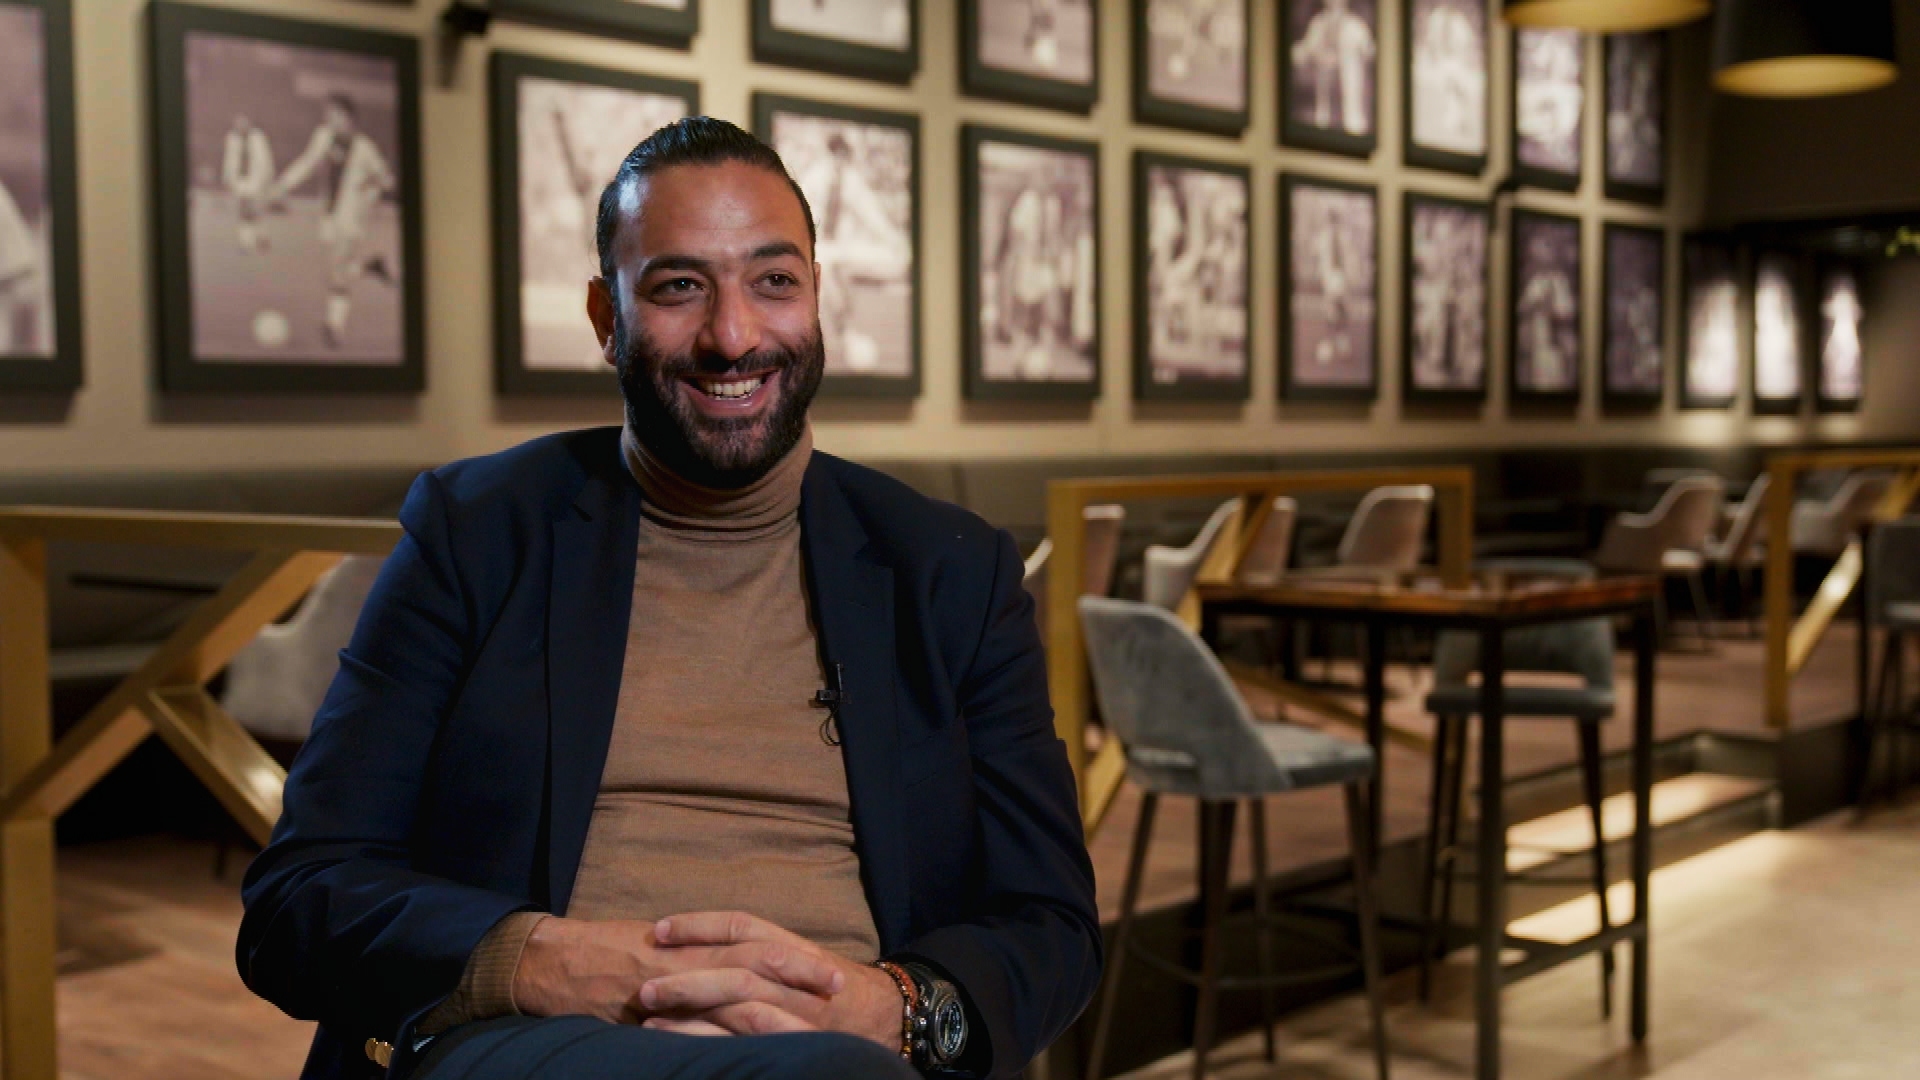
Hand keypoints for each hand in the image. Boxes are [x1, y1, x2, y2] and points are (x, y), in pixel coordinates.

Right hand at [509, 915, 845, 1025]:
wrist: (554, 961)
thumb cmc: (606, 952)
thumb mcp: (660, 947)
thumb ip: (699, 961)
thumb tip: (740, 975)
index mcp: (693, 941)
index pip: (756, 941)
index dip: (795, 955)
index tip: (831, 967)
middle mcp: (687, 958)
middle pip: (755, 961)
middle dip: (799, 975)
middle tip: (839, 987)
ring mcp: (669, 988)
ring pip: (730, 996)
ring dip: (772, 1010)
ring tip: (810, 1026)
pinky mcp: (649, 1016)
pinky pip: (691, 1030)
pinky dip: (721, 1043)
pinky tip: (751, 1055)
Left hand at [637, 912, 904, 1048]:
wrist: (891, 1020)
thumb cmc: (839, 991)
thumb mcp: (804, 962)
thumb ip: (765, 955)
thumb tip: (708, 950)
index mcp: (795, 948)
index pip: (743, 926)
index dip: (700, 925)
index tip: (661, 928)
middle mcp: (797, 977)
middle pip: (737, 966)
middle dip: (688, 973)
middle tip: (644, 982)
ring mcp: (799, 1013)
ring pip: (742, 1007)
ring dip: (692, 1013)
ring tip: (649, 1018)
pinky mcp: (796, 1042)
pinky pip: (752, 1042)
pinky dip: (712, 1042)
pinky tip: (679, 1047)